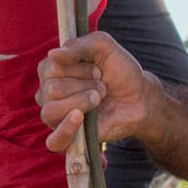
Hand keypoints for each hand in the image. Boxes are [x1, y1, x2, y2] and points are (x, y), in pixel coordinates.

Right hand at [37, 30, 155, 150]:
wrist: (139, 96)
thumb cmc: (118, 70)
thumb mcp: (102, 46)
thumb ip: (77, 45)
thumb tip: (53, 54)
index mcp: (51, 71)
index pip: (50, 68)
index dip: (77, 68)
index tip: (97, 70)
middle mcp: (48, 94)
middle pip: (52, 89)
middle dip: (84, 85)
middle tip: (101, 86)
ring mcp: (57, 117)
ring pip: (50, 111)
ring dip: (82, 101)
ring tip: (99, 98)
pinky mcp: (69, 138)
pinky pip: (53, 142)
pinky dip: (64, 131)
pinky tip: (80, 118)